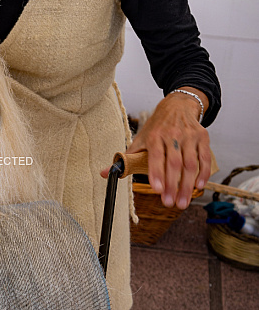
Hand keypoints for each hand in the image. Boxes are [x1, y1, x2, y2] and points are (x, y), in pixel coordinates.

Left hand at [100, 89, 211, 209]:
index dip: (156, 173)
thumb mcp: (139, 139)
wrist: (177, 106)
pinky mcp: (202, 137)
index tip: (157, 189)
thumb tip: (104, 174)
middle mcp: (172, 135)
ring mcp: (188, 136)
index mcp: (154, 136)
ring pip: (190, 163)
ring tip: (182, 202)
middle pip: (174, 163)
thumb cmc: (156, 127)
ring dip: (187, 185)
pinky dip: (203, 172)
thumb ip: (126, 159)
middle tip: (170, 203)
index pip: (155, 156)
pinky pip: (205, 157)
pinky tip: (199, 186)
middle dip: (172, 185)